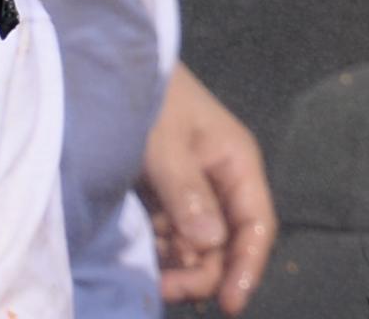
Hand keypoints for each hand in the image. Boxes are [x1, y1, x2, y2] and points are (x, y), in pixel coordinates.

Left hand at [141, 61, 274, 313]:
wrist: (112, 73)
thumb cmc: (149, 102)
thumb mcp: (166, 145)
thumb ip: (188, 194)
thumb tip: (212, 245)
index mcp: (236, 164)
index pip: (256, 224)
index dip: (248, 266)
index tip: (229, 305)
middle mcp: (220, 183)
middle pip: (226, 244)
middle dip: (202, 274)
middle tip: (164, 290)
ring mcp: (191, 192)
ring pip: (196, 247)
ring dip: (177, 268)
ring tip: (148, 279)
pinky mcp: (162, 198)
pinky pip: (169, 238)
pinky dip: (158, 255)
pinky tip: (139, 260)